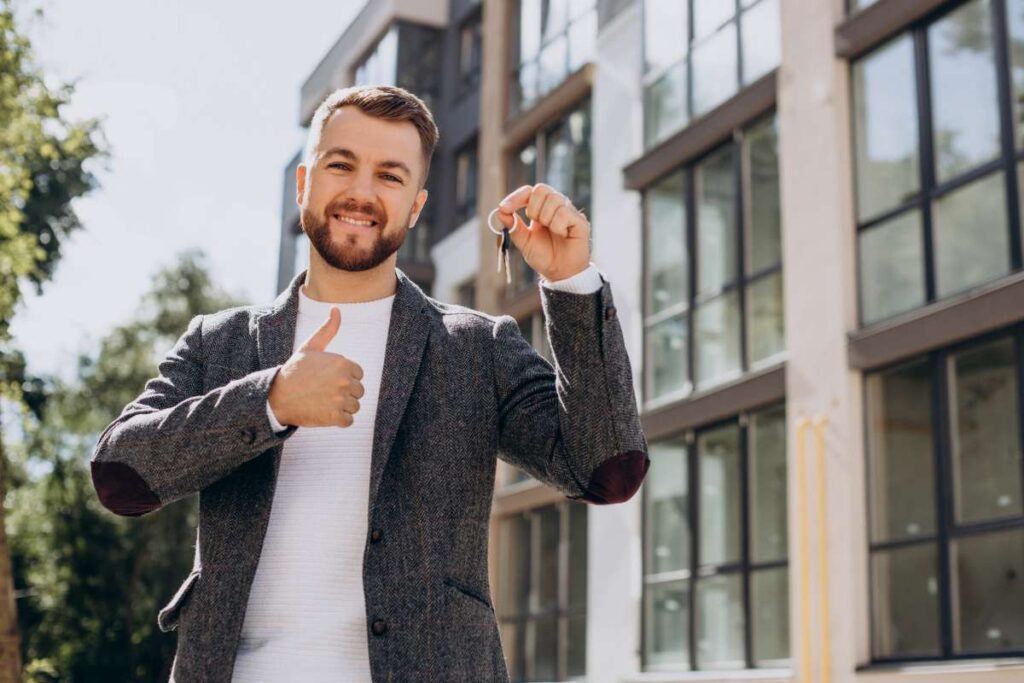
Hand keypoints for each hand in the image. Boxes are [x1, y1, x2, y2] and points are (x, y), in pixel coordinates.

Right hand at [267, 307, 364, 427]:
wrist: (276, 396)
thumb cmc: (294, 371)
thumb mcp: (310, 347)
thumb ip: (327, 329)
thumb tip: (336, 309)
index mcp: (342, 362)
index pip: (358, 374)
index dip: (344, 378)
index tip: (327, 379)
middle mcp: (344, 380)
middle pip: (358, 391)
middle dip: (344, 393)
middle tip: (324, 392)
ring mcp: (340, 399)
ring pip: (354, 406)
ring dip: (342, 407)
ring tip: (323, 402)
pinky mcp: (335, 417)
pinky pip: (348, 421)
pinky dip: (338, 420)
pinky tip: (324, 413)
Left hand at [495, 183, 590, 281]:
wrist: (560, 273)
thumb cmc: (544, 256)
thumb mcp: (524, 242)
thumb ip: (514, 227)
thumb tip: (500, 212)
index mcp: (541, 208)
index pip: (528, 192)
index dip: (515, 197)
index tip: (504, 208)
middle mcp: (555, 206)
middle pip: (541, 189)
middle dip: (533, 208)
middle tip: (536, 224)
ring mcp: (569, 211)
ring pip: (554, 199)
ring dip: (546, 218)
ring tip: (552, 232)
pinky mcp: (579, 221)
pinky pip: (564, 213)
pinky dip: (558, 226)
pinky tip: (562, 235)